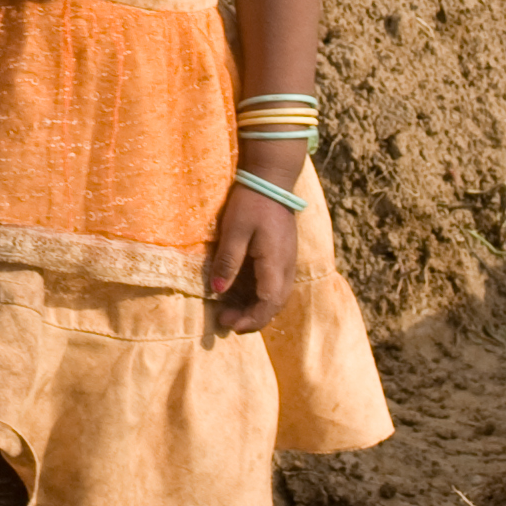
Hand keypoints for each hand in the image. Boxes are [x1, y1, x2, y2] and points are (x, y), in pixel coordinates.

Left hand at [206, 178, 298, 337]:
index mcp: (275, 263)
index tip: (229, 325)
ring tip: (231, 312)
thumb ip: (228, 261)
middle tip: (225, 321)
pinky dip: (261, 296)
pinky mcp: (284, 255)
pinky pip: (276, 284)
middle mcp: (287, 267)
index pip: (269, 302)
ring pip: (277, 296)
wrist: (271, 180)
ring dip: (257, 308)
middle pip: (275, 304)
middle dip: (252, 318)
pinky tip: (243, 294)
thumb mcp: (234, 230)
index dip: (251, 318)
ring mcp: (288, 261)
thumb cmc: (251, 203)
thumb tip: (217, 291)